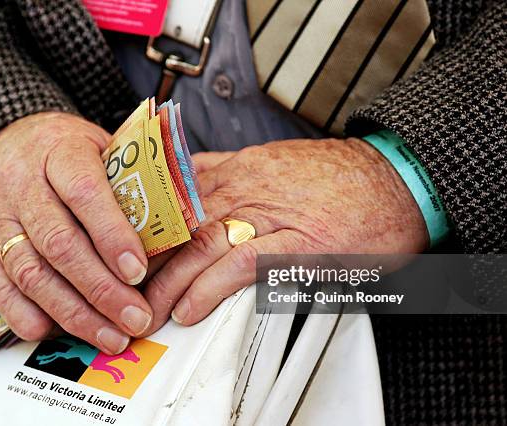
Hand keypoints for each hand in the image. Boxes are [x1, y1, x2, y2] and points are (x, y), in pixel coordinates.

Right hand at [0, 112, 152, 353]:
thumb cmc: (62, 153)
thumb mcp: (99, 148)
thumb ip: (129, 182)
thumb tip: (179, 228)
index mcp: (58, 151)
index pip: (85, 192)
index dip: (112, 236)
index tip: (139, 273)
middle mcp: (19, 183)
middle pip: (60, 244)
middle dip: (102, 290)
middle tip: (137, 319)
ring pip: (31, 274)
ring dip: (74, 313)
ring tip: (110, 336)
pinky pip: (0, 289)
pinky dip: (30, 316)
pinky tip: (62, 331)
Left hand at [141, 138, 427, 331]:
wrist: (394, 179)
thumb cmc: (337, 177)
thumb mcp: (273, 162)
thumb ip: (228, 170)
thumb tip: (189, 178)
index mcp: (236, 170)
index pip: (171, 196)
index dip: (141, 226)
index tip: (119, 249)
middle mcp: (245, 188)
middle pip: (179, 223)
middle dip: (144, 261)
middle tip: (119, 291)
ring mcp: (271, 214)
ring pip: (202, 244)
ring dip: (168, 282)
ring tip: (147, 311)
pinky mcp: (299, 242)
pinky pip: (243, 264)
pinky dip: (212, 287)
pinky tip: (192, 308)